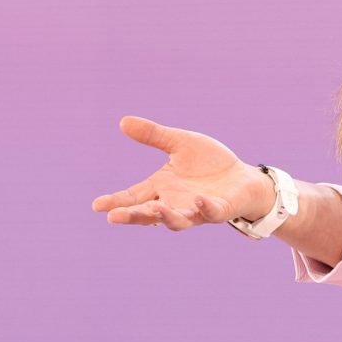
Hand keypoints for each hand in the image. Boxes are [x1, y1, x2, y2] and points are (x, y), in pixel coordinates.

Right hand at [94, 115, 272, 229]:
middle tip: (114, 217)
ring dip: (166, 216)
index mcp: (162, 188)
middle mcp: (175, 203)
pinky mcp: (220, 210)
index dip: (116, 202)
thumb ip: (154, 135)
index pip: (133, 197)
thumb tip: (123, 121)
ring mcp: (196, 210)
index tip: (97, 205)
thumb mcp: (180, 144)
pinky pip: (210, 212)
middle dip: (132, 216)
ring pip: (177, 220)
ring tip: (154, 209)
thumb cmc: (210, 164)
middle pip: (149, 214)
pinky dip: (204, 208)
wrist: (244, 178)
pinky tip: (198, 200)